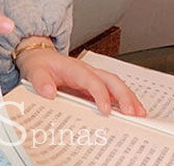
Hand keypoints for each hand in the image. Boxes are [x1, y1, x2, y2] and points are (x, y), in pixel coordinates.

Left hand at [16, 49, 146, 116]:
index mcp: (73, 68)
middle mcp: (86, 71)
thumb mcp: (34, 71)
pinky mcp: (93, 86)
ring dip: (129, 98)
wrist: (38, 58)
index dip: (100, 94)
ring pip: (115, 84)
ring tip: (140, 115)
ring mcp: (92, 78)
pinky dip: (124, 100)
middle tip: (133, 113)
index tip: (105, 110)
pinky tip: (131, 112)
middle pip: (110, 80)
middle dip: (124, 95)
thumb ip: (40, 80)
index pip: (91, 79)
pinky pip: (112, 91)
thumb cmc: (39, 64)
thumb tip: (48, 91)